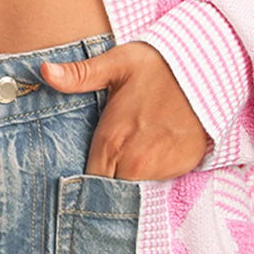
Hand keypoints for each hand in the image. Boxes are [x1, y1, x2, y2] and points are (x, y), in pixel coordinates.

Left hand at [40, 40, 210, 180]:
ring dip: (128, 180)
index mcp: (110, 141)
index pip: (86, 182)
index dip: (81, 184)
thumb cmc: (160, 65)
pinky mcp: (181, 168)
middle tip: (105, 169)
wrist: (209, 69)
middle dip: (103, 183)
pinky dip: (152, 175)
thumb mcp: (117, 64)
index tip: (80, 179)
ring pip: (131, 189)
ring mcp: (158, 169)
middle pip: (107, 190)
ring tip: (130, 157)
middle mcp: (132, 163)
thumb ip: (79, 75)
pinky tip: (152, 156)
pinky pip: (157, 183)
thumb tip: (44, 72)